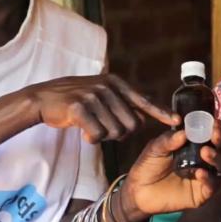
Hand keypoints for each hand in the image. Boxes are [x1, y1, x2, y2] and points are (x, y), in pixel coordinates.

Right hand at [24, 74, 177, 142]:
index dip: (161, 112)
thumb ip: (122, 103)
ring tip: (92, 127)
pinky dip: (92, 139)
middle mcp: (107, 87)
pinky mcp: (79, 108)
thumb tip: (143, 120)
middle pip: (131, 124)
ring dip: (104, 136)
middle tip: (104, 128)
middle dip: (121, 133)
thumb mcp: (102, 94)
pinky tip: (83, 132)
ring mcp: (93, 96)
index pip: (143, 100)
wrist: (43, 98)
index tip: (176, 121)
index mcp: (116, 83)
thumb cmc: (76, 99)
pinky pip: (97, 135)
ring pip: (115, 132)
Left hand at [115, 121, 220, 221]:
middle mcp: (206, 160)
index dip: (219, 128)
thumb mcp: (156, 147)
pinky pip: (213, 186)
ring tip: (205, 152)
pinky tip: (200, 173)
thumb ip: (169, 140)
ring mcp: (206, 176)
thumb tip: (185, 132)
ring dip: (218, 158)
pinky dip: (209, 178)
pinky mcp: (202, 194)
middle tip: (215, 135)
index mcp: (197, 145)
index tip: (215, 123)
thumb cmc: (149, 164)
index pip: (215, 134)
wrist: (138, 189)